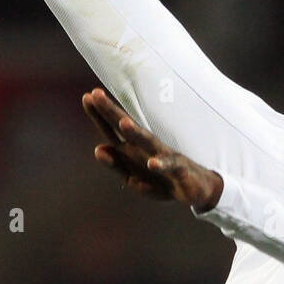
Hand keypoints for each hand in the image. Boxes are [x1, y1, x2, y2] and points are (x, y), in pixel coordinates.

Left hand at [82, 87, 223, 211]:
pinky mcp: (179, 170)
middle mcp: (147, 148)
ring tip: (123, 123)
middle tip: (96, 94)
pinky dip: (161, 166)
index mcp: (133, 149)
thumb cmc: (161, 180)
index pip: (113, 129)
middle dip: (111, 112)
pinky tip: (152, 164)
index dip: (100, 115)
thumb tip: (98, 149)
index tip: (87, 97)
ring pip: (148, 142)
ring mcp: (164, 156)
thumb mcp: (134, 175)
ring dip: (136, 133)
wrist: (196, 189)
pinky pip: (169, 167)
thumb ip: (116, 163)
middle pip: (127, 127)